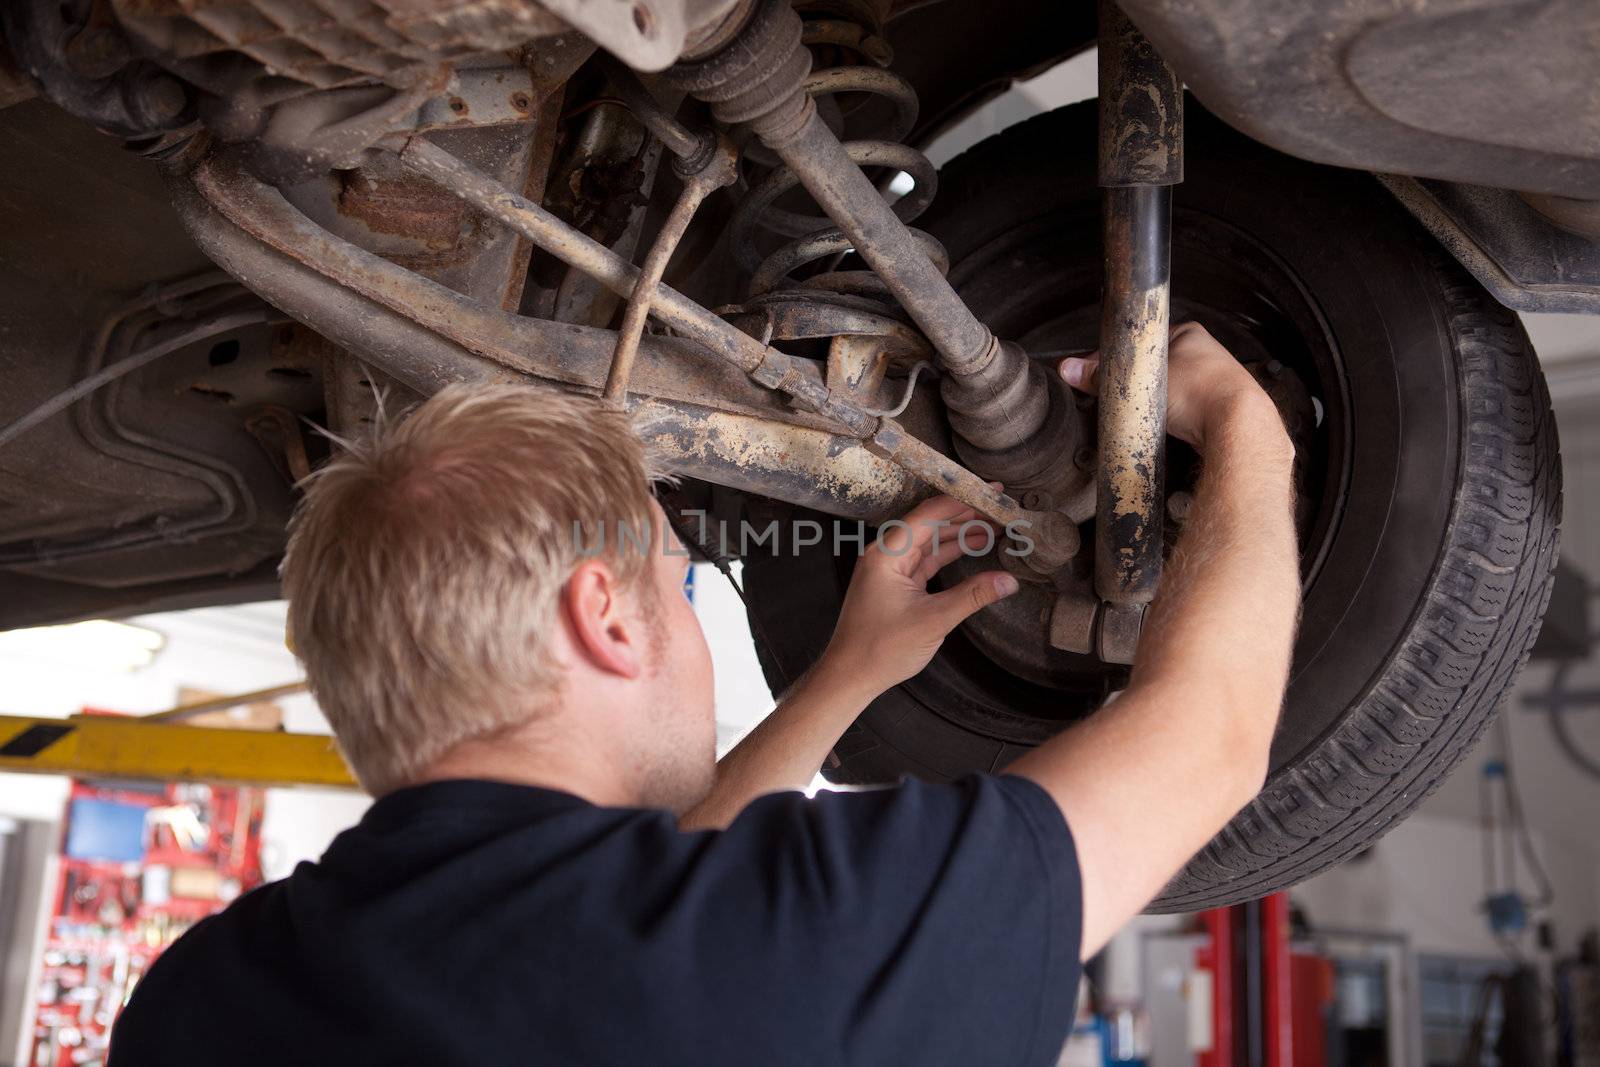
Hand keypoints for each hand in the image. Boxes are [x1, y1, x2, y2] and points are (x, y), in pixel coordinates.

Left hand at [819, 495, 1020, 695]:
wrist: (849, 677)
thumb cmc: (880, 649)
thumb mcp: (933, 621)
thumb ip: (973, 596)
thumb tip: (1009, 581)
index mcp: (887, 554)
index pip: (930, 514)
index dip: (963, 500)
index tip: (992, 492)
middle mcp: (886, 554)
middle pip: (931, 523)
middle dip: (967, 514)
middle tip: (1001, 507)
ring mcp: (890, 569)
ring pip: (931, 541)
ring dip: (962, 534)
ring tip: (996, 525)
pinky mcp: (896, 584)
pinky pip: (927, 559)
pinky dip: (950, 553)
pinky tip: (975, 546)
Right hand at [1059, 321, 1280, 452]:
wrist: (1238, 426)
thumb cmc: (1201, 392)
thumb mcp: (1139, 383)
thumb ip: (1100, 376)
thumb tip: (1069, 369)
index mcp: (1188, 333)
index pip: (1141, 340)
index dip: (1118, 357)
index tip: (1101, 373)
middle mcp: (1204, 353)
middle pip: (1154, 367)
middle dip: (1136, 383)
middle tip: (1121, 396)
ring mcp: (1212, 381)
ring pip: (1169, 390)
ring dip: (1154, 402)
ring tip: (1143, 413)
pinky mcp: (1214, 409)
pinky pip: (1182, 410)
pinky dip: (1171, 418)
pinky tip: (1164, 425)